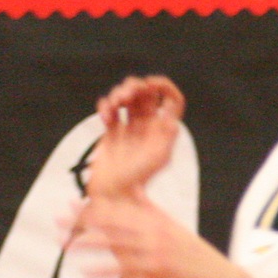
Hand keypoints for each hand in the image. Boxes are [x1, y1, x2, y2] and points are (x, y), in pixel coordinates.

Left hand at [74, 194, 238, 277]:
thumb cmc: (193, 254)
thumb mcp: (172, 226)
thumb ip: (150, 210)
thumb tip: (134, 192)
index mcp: (155, 217)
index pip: (119, 206)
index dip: (94, 204)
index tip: (73, 202)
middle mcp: (152, 228)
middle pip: (111, 220)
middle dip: (83, 218)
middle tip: (59, 217)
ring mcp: (153, 248)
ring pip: (113, 241)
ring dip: (87, 242)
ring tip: (65, 244)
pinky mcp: (155, 268)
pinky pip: (124, 267)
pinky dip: (104, 270)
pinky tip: (87, 272)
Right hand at [86, 76, 184, 199]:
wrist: (113, 194)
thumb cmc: (136, 179)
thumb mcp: (157, 157)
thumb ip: (166, 136)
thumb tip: (173, 118)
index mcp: (163, 130)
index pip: (171, 100)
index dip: (164, 86)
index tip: (149, 83)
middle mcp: (148, 126)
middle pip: (146, 93)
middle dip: (134, 87)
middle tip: (125, 95)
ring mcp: (130, 128)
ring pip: (127, 98)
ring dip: (118, 94)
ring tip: (113, 105)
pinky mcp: (112, 131)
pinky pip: (110, 109)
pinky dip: (105, 106)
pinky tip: (105, 117)